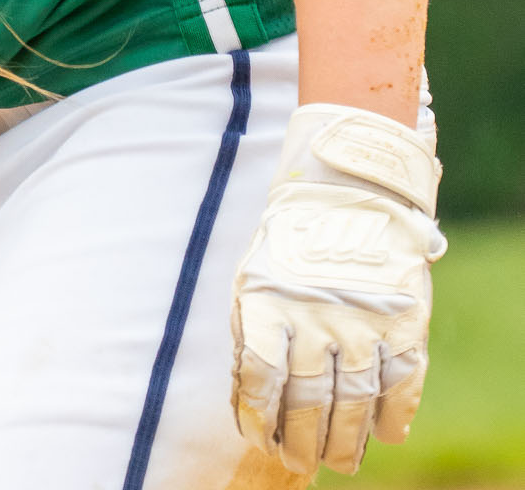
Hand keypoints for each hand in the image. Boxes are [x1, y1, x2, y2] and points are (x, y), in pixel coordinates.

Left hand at [231, 102, 445, 477]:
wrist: (349, 190)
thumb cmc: (292, 241)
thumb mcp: (254, 276)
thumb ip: (250, 334)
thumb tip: (248, 398)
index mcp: (269, 304)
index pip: (258, 379)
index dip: (257, 417)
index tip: (260, 437)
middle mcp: (314, 318)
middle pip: (307, 402)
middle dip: (302, 443)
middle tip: (302, 462)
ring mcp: (362, 323)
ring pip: (354, 404)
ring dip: (346, 441)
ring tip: (340, 461)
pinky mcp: (403, 323)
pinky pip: (401, 386)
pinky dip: (393, 417)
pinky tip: (383, 433)